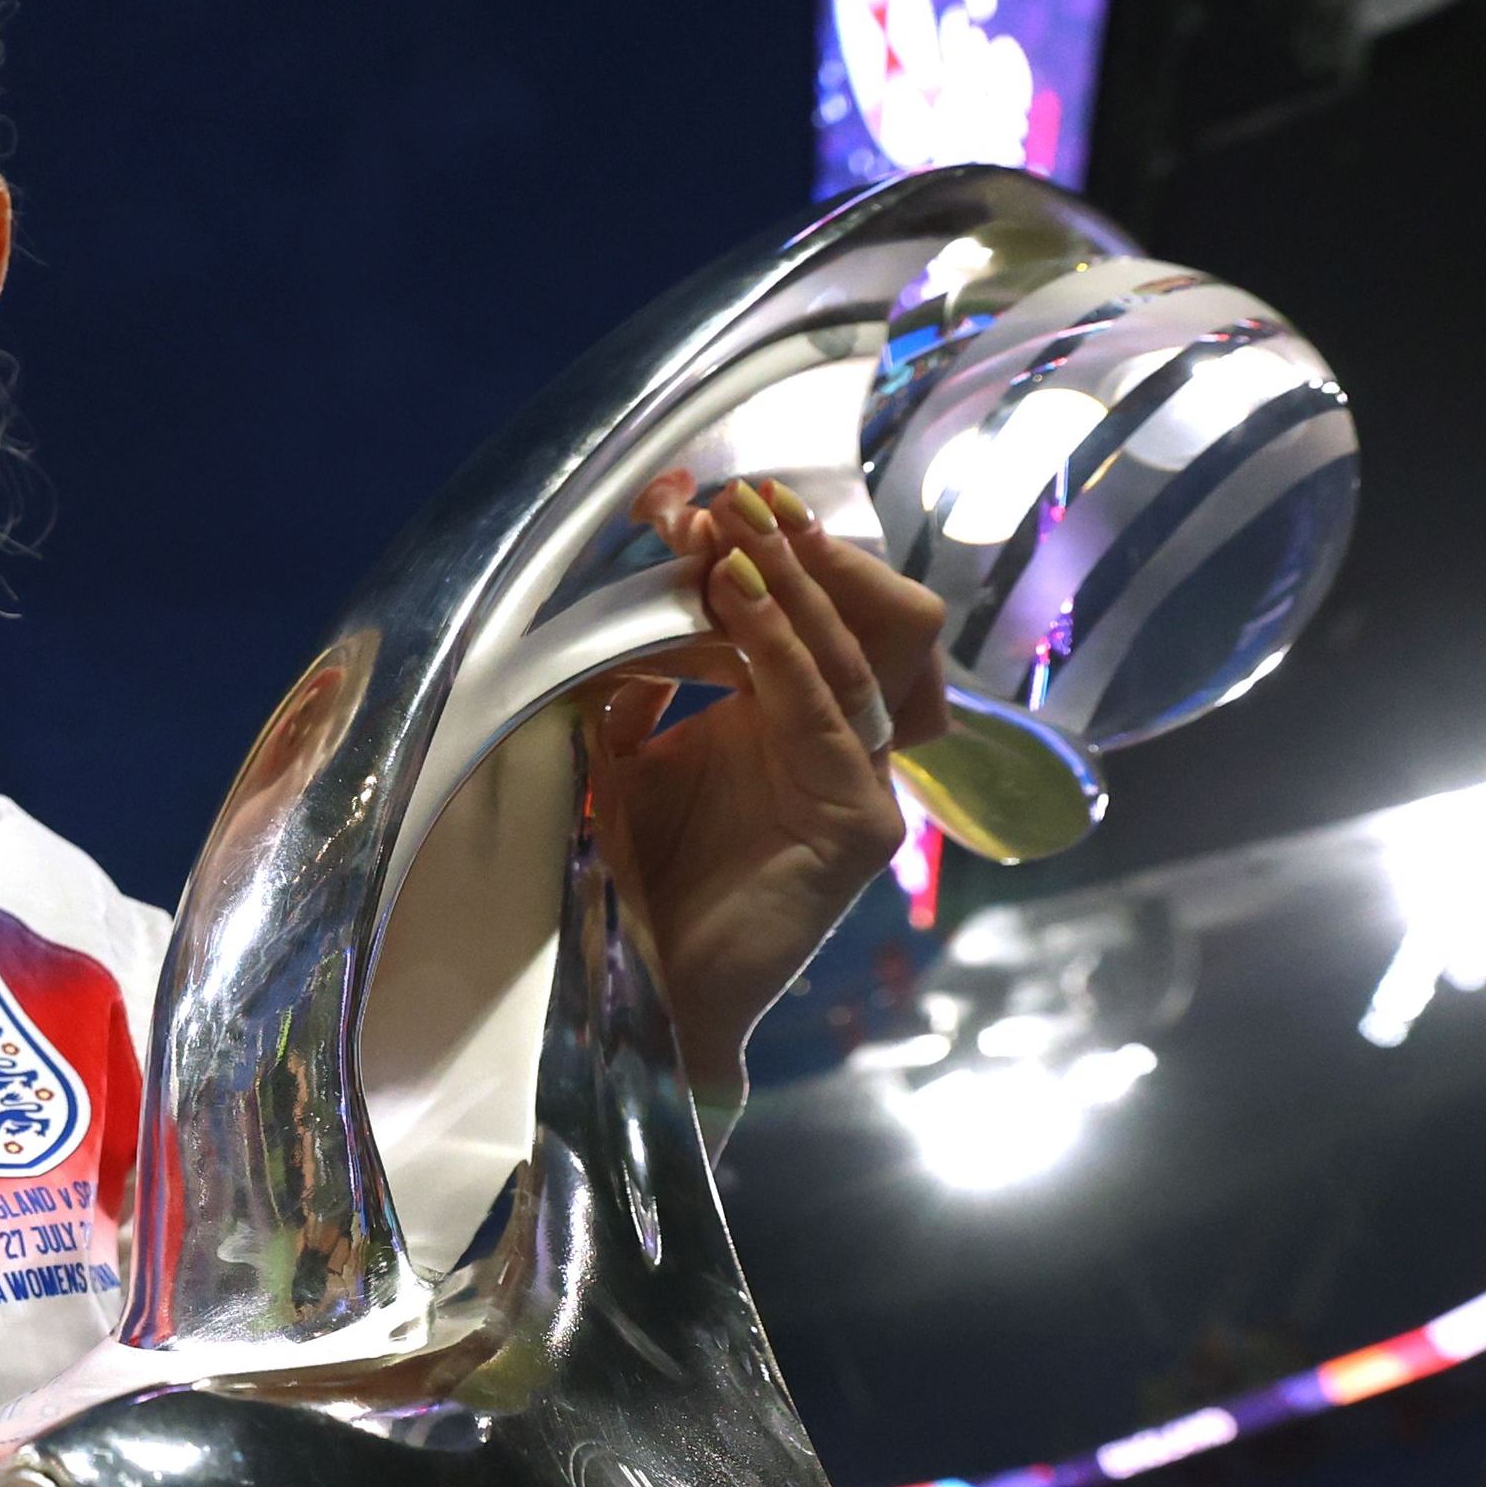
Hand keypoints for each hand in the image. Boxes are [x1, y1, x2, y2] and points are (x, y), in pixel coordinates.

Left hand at [587, 472, 951, 1102]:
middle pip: (848, 620)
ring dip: (791, 584)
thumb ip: (636, 690)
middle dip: (794, 551)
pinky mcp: (861, 825)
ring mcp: (859, 785)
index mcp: (785, 725)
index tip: (699, 498)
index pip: (802, 614)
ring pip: (849, 654)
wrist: (640, 992)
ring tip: (738, 528)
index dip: (761, 553)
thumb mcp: (623, 761)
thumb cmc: (632, 885)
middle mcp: (834, 747)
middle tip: (737, 494)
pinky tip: (738, 600)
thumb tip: (630, 611)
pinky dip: (783, 652)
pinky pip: (828, 716)